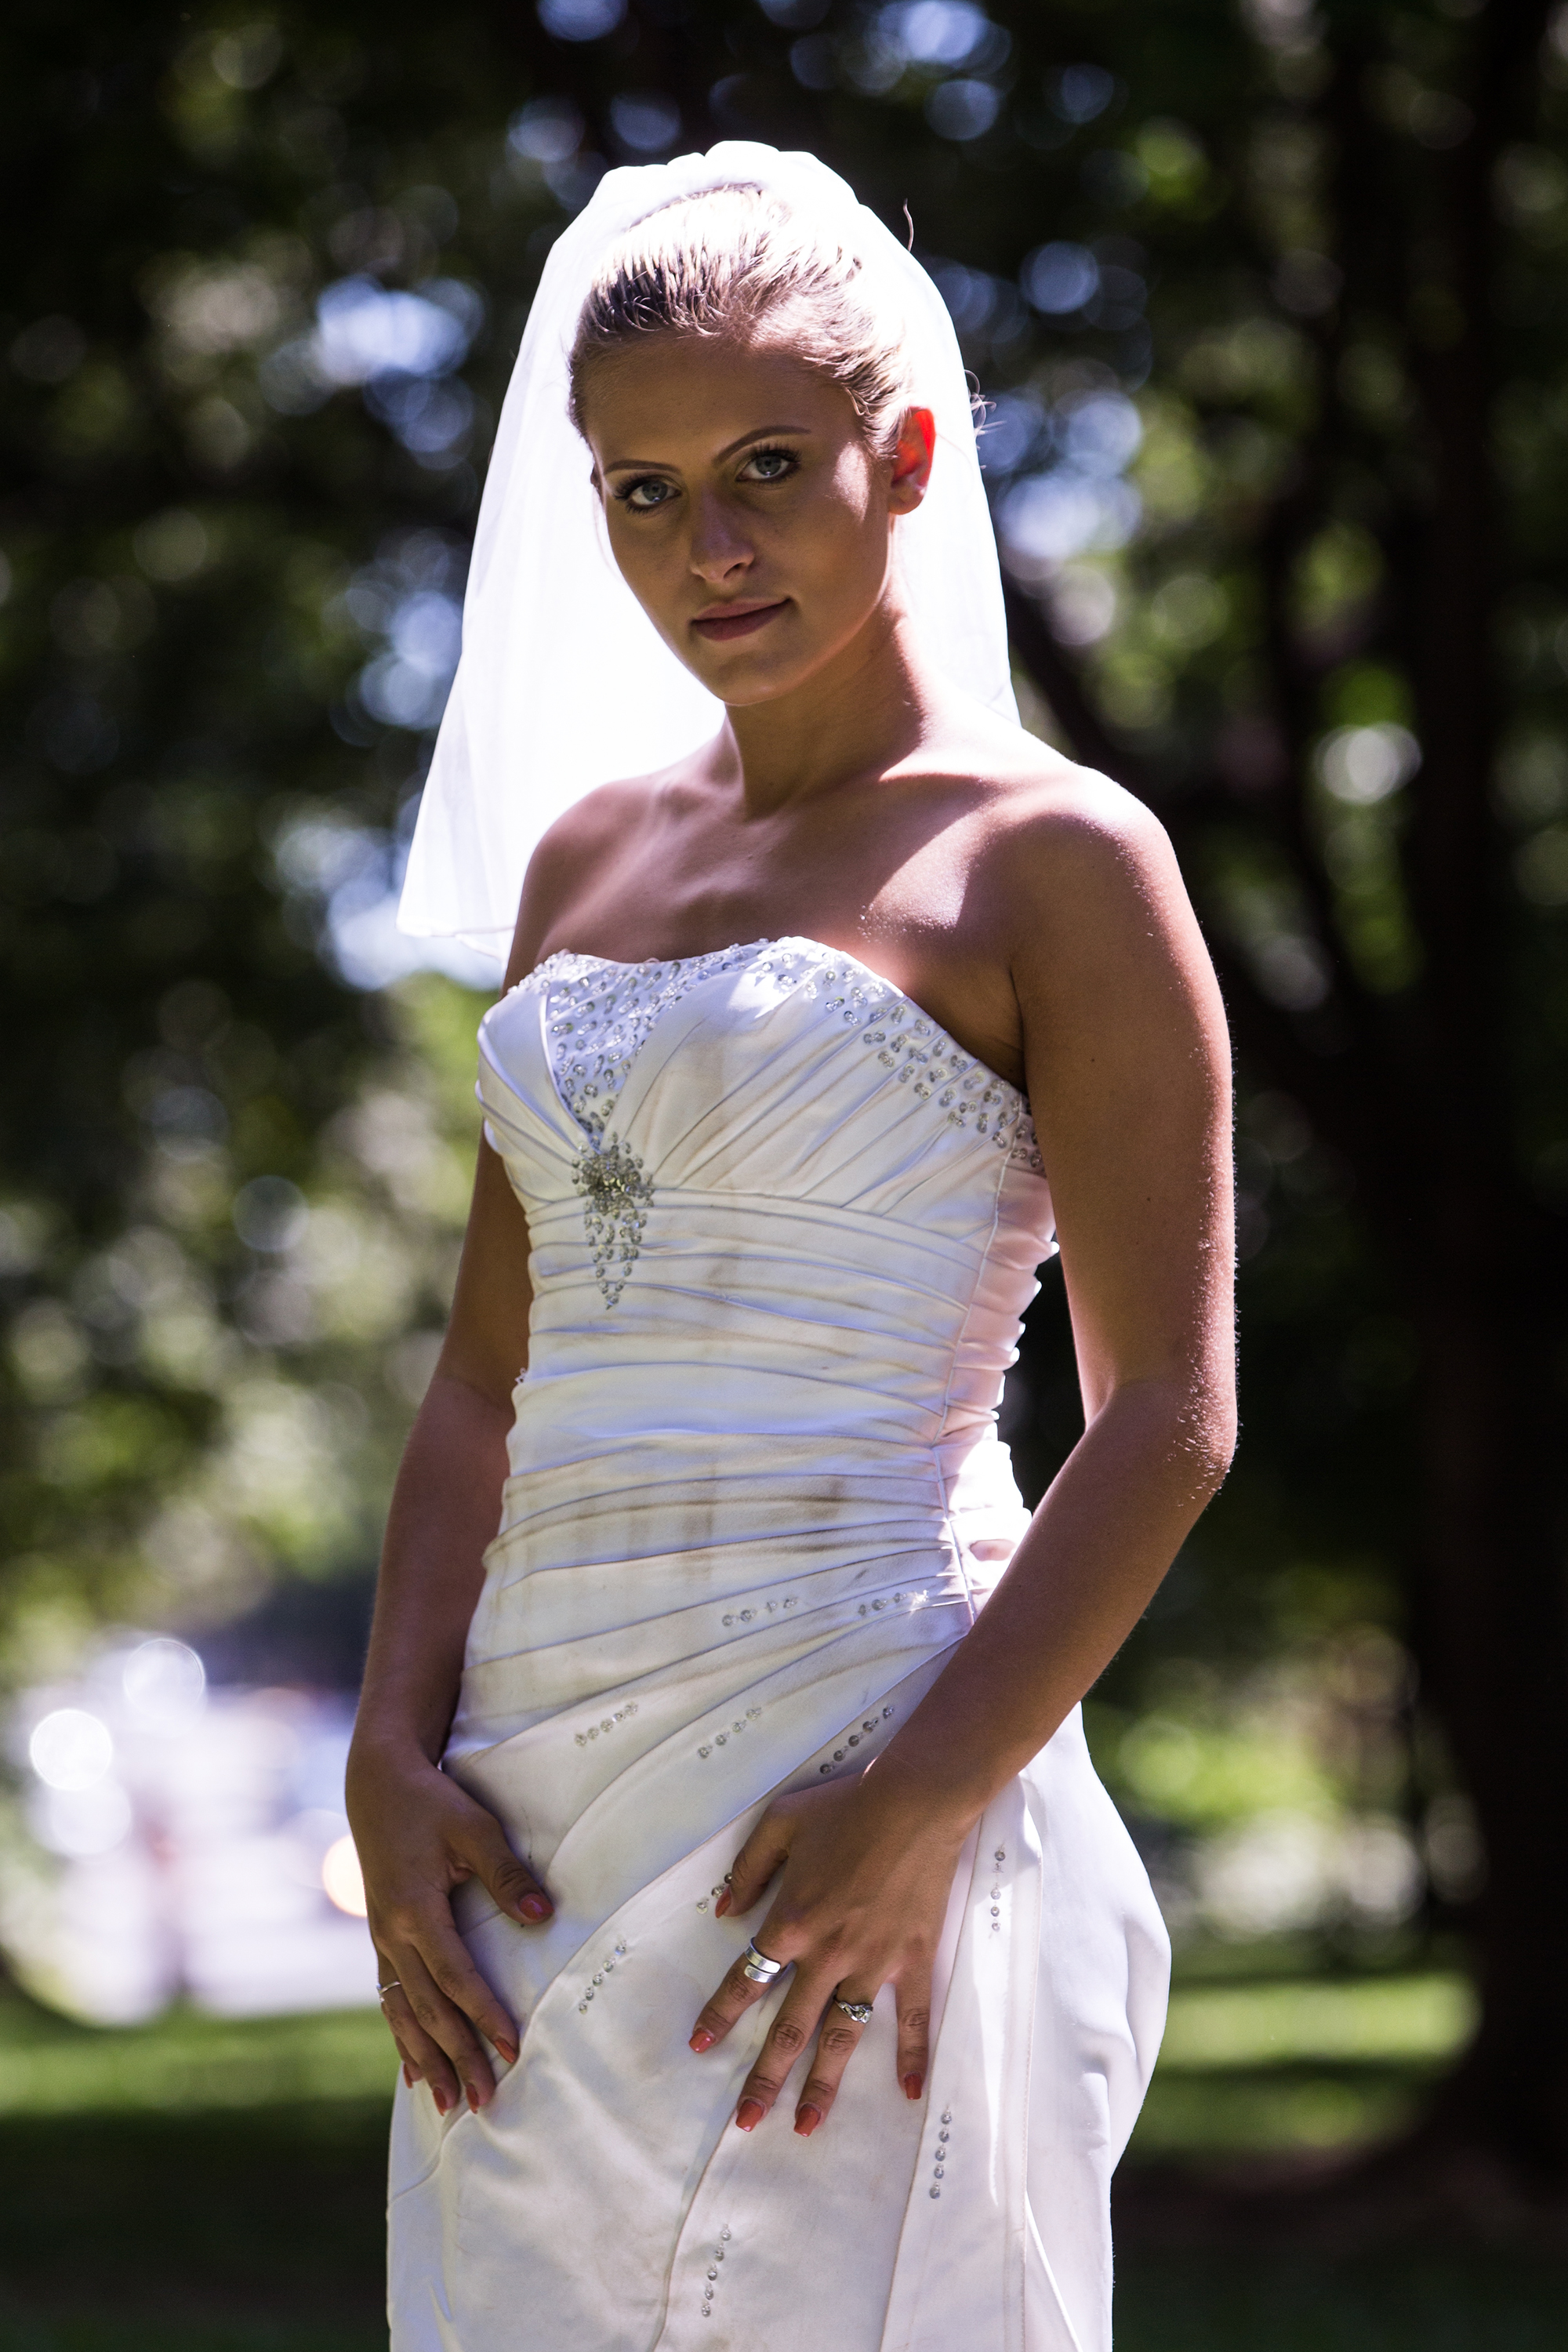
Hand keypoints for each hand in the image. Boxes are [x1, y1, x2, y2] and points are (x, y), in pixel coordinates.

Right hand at [346, 1740, 552, 2114]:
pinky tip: (411, 2069)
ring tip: (444, 2103)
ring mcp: (382, 1940)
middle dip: (456, 2057)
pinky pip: (390, 1999)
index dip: (484, 2016)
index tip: (511, 2050)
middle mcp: (392, 1935)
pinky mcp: (381, 1937)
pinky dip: (402, 2036)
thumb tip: (542, 1914)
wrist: (377, 1784)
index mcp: (415, 1911)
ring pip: (403, 2014)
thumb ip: (506, 1873)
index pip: (456, 1977)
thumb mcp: (473, 1827)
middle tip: (483, 2101)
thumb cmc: (431, 1801)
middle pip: (428, 2010)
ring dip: (425, 2059)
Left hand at [688, 1773, 968, 2137]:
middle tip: (746, 2121)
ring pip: (842, 2036)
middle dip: (764, 2078)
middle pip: (790, 2027)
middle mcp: (827, 1953)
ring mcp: (873, 1963)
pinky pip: (911, 2018)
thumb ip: (749, 1869)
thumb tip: (723, 1913)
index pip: (747, 1979)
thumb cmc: (846, 1806)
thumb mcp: (781, 1822)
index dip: (720, 2015)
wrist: (916, 1802)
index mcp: (792, 1922)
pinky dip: (912, 2056)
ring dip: (823, 2084)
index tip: (698, 2047)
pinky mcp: (913, 1961)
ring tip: (806, 2125)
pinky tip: (908, 2093)